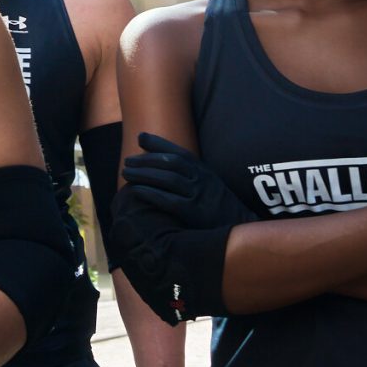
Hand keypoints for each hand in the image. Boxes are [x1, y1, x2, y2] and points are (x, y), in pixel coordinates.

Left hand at [121, 134, 252, 231]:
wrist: (240, 229)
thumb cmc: (220, 209)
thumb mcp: (211, 186)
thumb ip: (193, 175)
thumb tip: (166, 166)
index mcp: (205, 171)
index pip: (180, 152)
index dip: (159, 143)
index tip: (140, 137)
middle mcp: (202, 180)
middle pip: (170, 163)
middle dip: (146, 159)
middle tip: (127, 160)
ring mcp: (198, 195)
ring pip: (167, 179)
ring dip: (144, 173)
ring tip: (126, 172)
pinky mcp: (194, 213)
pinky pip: (168, 200)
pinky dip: (151, 194)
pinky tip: (137, 191)